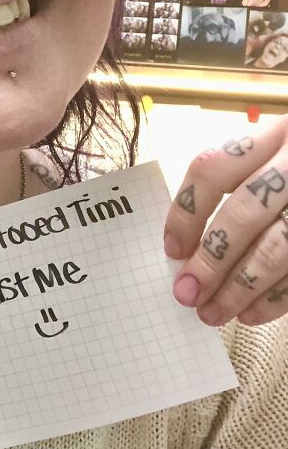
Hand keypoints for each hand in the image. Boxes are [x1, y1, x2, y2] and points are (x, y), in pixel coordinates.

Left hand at [163, 115, 287, 326]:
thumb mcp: (272, 156)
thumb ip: (236, 187)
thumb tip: (185, 250)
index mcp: (274, 134)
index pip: (213, 168)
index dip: (186, 212)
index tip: (172, 250)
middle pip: (244, 212)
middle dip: (210, 260)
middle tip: (187, 294)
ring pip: (277, 248)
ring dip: (240, 288)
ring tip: (214, 312)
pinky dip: (276, 298)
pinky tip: (251, 314)